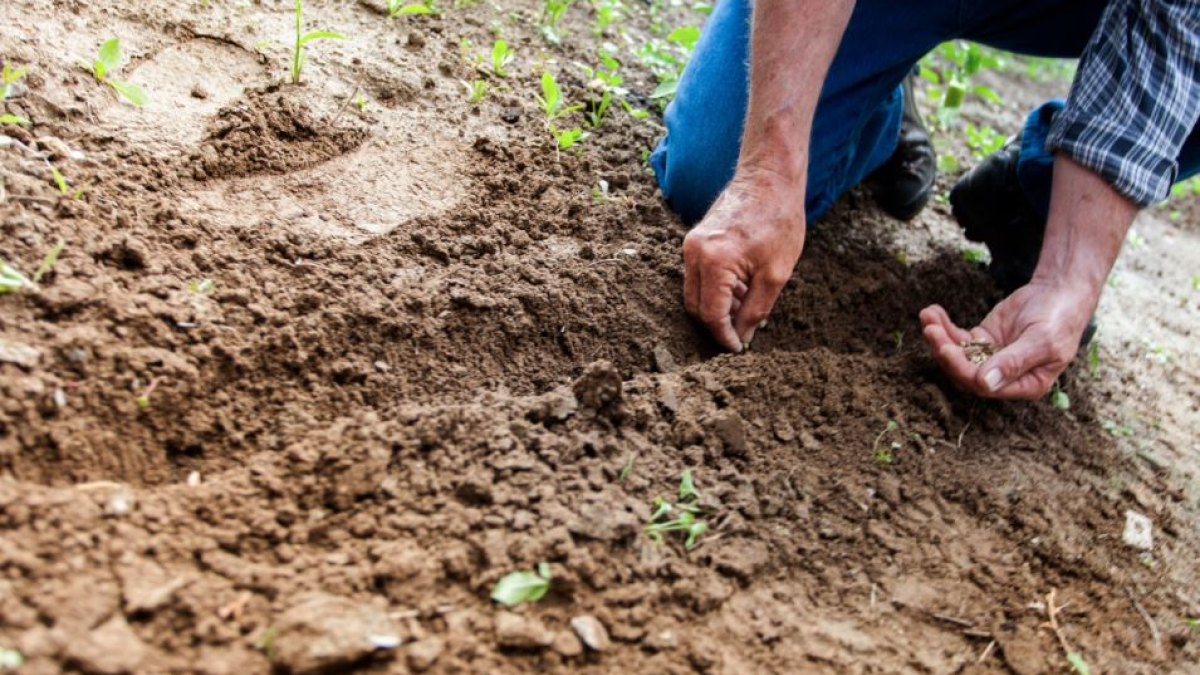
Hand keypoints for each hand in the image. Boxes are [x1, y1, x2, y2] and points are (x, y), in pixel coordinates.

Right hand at [682, 171, 805, 351]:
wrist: (769, 178)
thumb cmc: (779, 220)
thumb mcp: (776, 273)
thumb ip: (756, 310)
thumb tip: (743, 336)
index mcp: (714, 262)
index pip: (711, 314)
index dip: (724, 337)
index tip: (738, 349)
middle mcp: (694, 253)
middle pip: (696, 306)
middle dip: (717, 325)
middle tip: (742, 334)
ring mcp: (691, 245)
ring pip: (695, 292)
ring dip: (717, 307)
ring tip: (748, 308)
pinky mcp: (695, 240)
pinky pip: (698, 276)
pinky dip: (716, 290)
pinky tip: (741, 290)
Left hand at [919, 280, 1096, 398]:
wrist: (1060, 292)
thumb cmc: (1059, 319)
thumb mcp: (1042, 341)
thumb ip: (1014, 362)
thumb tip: (985, 384)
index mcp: (1025, 385)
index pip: (985, 386)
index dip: (963, 370)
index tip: (947, 349)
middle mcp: (1004, 377)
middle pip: (965, 372)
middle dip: (945, 352)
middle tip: (931, 330)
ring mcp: (991, 358)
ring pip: (957, 355)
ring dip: (939, 338)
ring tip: (927, 316)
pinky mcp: (983, 340)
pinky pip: (958, 338)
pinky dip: (944, 326)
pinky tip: (932, 312)